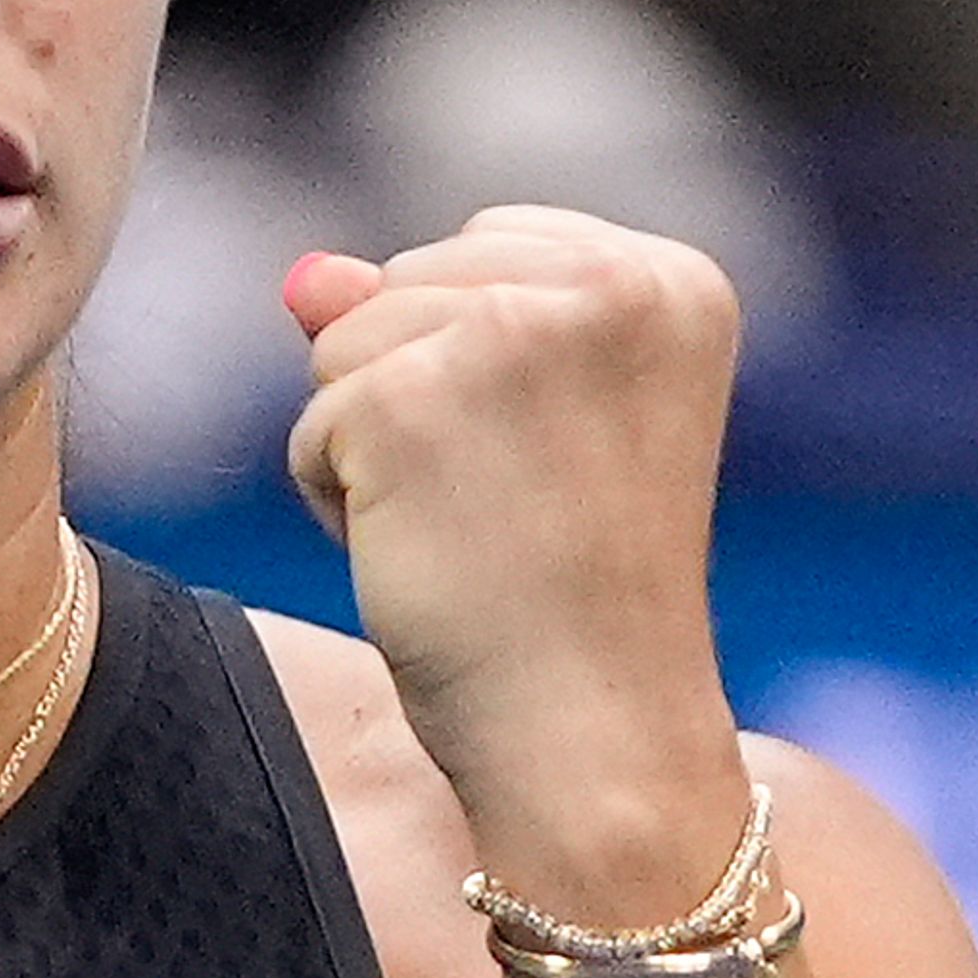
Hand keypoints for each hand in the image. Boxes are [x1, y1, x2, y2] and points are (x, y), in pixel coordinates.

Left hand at [281, 207, 743, 877]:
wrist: (592, 732)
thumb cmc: (570, 594)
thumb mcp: (524, 423)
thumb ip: (426, 318)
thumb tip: (305, 275)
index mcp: (671, 279)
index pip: (486, 246)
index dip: (481, 366)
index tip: (560, 462)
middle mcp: (607, 284)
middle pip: (407, 284)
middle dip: (420, 396)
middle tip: (516, 507)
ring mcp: (504, 334)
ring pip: (344, 345)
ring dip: (373, 446)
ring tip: (474, 529)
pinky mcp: (408, 397)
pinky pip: (311, 426)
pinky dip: (337, 501)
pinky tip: (425, 554)